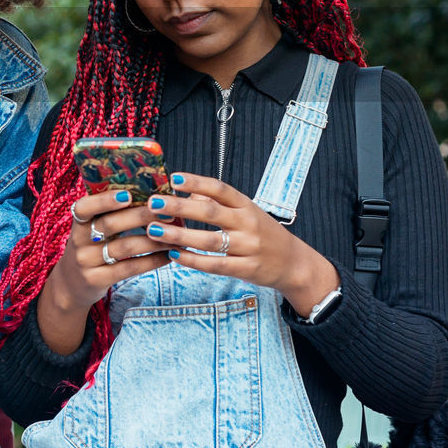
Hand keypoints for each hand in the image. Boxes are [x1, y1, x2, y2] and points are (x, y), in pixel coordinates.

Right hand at [37, 188, 171, 353]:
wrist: (71, 284)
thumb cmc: (90, 248)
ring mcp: (87, 262)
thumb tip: (148, 194)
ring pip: (124, 247)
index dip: (104, 200)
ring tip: (175, 235)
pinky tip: (168, 255)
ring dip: (153, 240)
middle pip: (110, 225)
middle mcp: (79, 241)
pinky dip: (152, 261)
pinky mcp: (97, 280)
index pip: (84, 208)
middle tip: (167, 212)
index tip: (128, 195)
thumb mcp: (90, 230)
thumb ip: (109, 214)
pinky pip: (129, 268)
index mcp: (78, 223)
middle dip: (140, 217)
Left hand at [143, 172, 338, 314]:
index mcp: (247, 205)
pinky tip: (173, 254)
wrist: (294, 263)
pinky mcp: (246, 269)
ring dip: (179, 235)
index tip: (173, 178)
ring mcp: (248, 247)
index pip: (220, 189)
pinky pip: (215, 265)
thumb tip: (187, 192)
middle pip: (211, 212)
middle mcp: (248, 223)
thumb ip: (218, 203)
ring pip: (209, 240)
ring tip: (154, 230)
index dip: (197, 182)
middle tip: (154, 203)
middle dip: (180, 207)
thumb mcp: (245, 212)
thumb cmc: (262, 233)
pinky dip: (193, 260)